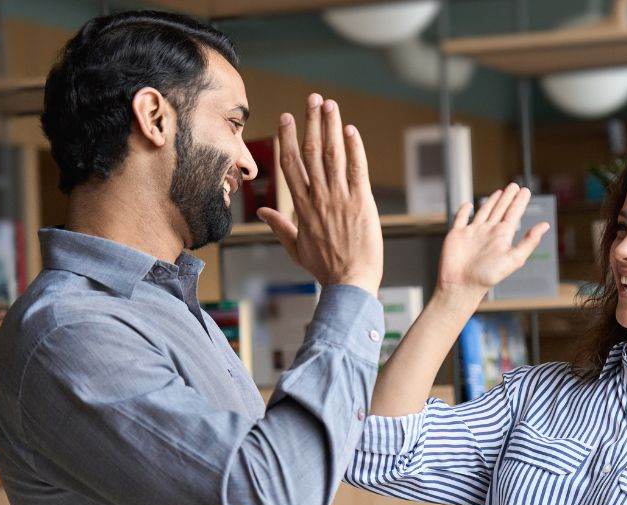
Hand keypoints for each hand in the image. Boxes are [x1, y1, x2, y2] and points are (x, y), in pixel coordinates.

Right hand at [258, 93, 382, 295]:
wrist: (349, 283)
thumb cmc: (325, 268)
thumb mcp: (296, 248)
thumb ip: (280, 227)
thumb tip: (264, 212)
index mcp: (301, 207)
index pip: (291, 165)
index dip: (287, 138)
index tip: (287, 117)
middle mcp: (318, 198)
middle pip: (310, 152)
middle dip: (311, 122)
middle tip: (312, 98)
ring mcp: (340, 198)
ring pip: (332, 155)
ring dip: (330, 127)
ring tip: (330, 104)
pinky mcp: (362, 202)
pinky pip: (357, 169)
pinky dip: (354, 148)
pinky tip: (350, 130)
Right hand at [436, 183, 549, 302]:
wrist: (461, 286)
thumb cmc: (487, 276)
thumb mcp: (514, 258)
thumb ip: (529, 242)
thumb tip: (545, 226)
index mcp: (502, 236)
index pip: (513, 214)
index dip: (519, 202)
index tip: (525, 190)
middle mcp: (488, 233)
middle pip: (500, 210)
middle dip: (508, 198)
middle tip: (515, 186)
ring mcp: (472, 233)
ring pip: (484, 212)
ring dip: (491, 201)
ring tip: (499, 192)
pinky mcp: (457, 235)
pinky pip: (460, 219)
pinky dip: (464, 211)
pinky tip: (468, 205)